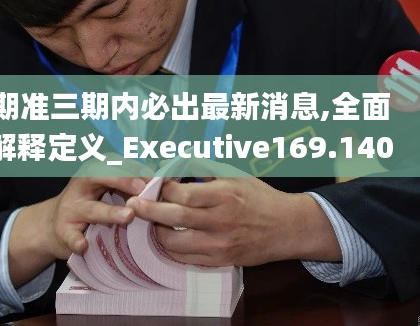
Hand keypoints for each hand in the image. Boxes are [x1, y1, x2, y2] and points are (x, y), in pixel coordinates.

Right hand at [9, 154, 152, 286]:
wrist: (53, 225)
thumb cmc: (91, 204)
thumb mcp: (108, 188)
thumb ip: (132, 184)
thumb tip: (169, 181)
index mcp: (94, 171)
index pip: (115, 163)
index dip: (135, 168)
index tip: (156, 178)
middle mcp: (81, 185)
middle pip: (99, 176)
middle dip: (122, 180)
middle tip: (142, 189)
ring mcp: (71, 208)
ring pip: (91, 209)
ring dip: (110, 212)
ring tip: (128, 216)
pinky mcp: (62, 231)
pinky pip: (69, 235)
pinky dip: (75, 240)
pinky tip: (83, 245)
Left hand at [126, 159, 340, 266]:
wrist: (287, 228)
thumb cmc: (260, 198)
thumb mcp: (237, 176)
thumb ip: (206, 168)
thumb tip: (177, 158)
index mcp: (225, 196)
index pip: (184, 193)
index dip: (163, 188)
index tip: (153, 182)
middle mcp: (221, 221)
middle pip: (174, 218)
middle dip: (148, 209)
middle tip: (132, 202)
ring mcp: (220, 245)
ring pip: (175, 243)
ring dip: (157, 231)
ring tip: (151, 221)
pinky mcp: (220, 261)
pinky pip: (185, 259)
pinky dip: (170, 249)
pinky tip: (166, 237)